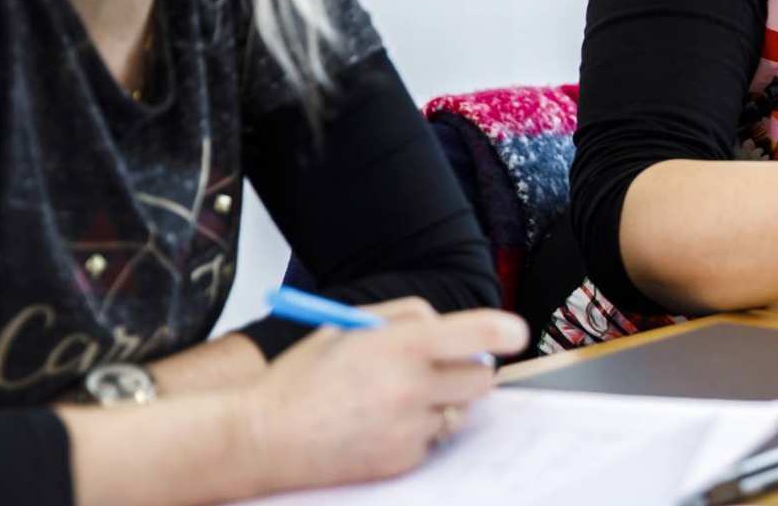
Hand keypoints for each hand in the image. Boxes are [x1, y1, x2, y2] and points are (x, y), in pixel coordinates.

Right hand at [239, 304, 526, 492]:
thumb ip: (405, 318)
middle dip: (469, 371)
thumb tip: (448, 323)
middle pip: (482, 378)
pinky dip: (418, 432)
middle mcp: (411, 387)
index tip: (517, 333)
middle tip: (444, 369)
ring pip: (458, 412)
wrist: (260, 438)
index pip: (478, 332)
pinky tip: (379, 426)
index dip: (506, 330)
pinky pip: (433, 441)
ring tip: (394, 400)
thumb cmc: (302, 378)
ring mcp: (409, 428)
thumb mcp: (349, 327)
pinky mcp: (402, 461)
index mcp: (400, 346)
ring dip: (441, 404)